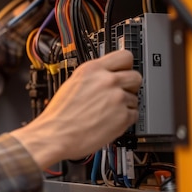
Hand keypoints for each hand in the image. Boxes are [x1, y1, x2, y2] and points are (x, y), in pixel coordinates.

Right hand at [11, 50, 142, 169]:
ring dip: (125, 105)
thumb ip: (93, 77)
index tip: (123, 71)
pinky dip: (125, 119)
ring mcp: (117, 99)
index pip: (125, 56)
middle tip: (118, 93)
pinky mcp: (123, 117)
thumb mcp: (73, 83)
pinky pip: (134, 114)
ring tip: (107, 112)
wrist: (55, 135)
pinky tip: (110, 121)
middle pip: (136, 76)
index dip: (125, 66)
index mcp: (93, 70)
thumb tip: (106, 76)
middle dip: (129, 86)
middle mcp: (107, 81)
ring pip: (135, 98)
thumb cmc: (59, 114)